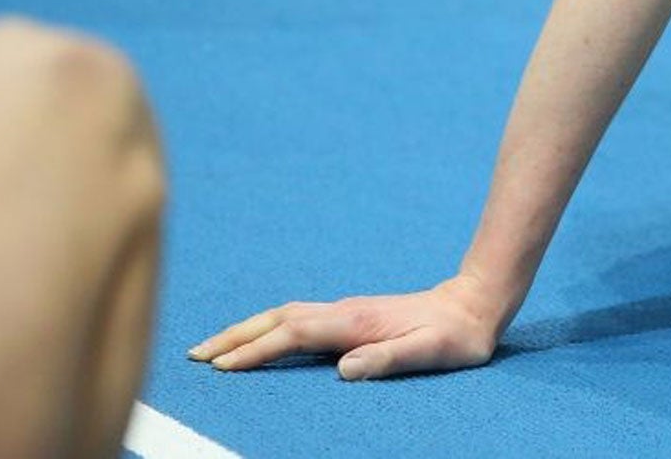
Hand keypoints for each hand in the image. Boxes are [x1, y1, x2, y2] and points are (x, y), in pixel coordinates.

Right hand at [188, 273, 502, 380]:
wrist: (475, 303)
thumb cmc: (456, 336)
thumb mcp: (431, 351)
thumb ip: (389, 358)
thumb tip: (345, 368)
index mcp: (356, 322)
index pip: (293, 334)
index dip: (256, 351)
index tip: (220, 367)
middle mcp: (345, 312)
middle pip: (277, 319)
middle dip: (234, 336)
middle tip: (194, 355)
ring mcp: (347, 312)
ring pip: (284, 316)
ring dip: (247, 330)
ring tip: (213, 349)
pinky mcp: (351, 316)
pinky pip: (297, 321)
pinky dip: (268, 329)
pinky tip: (260, 341)